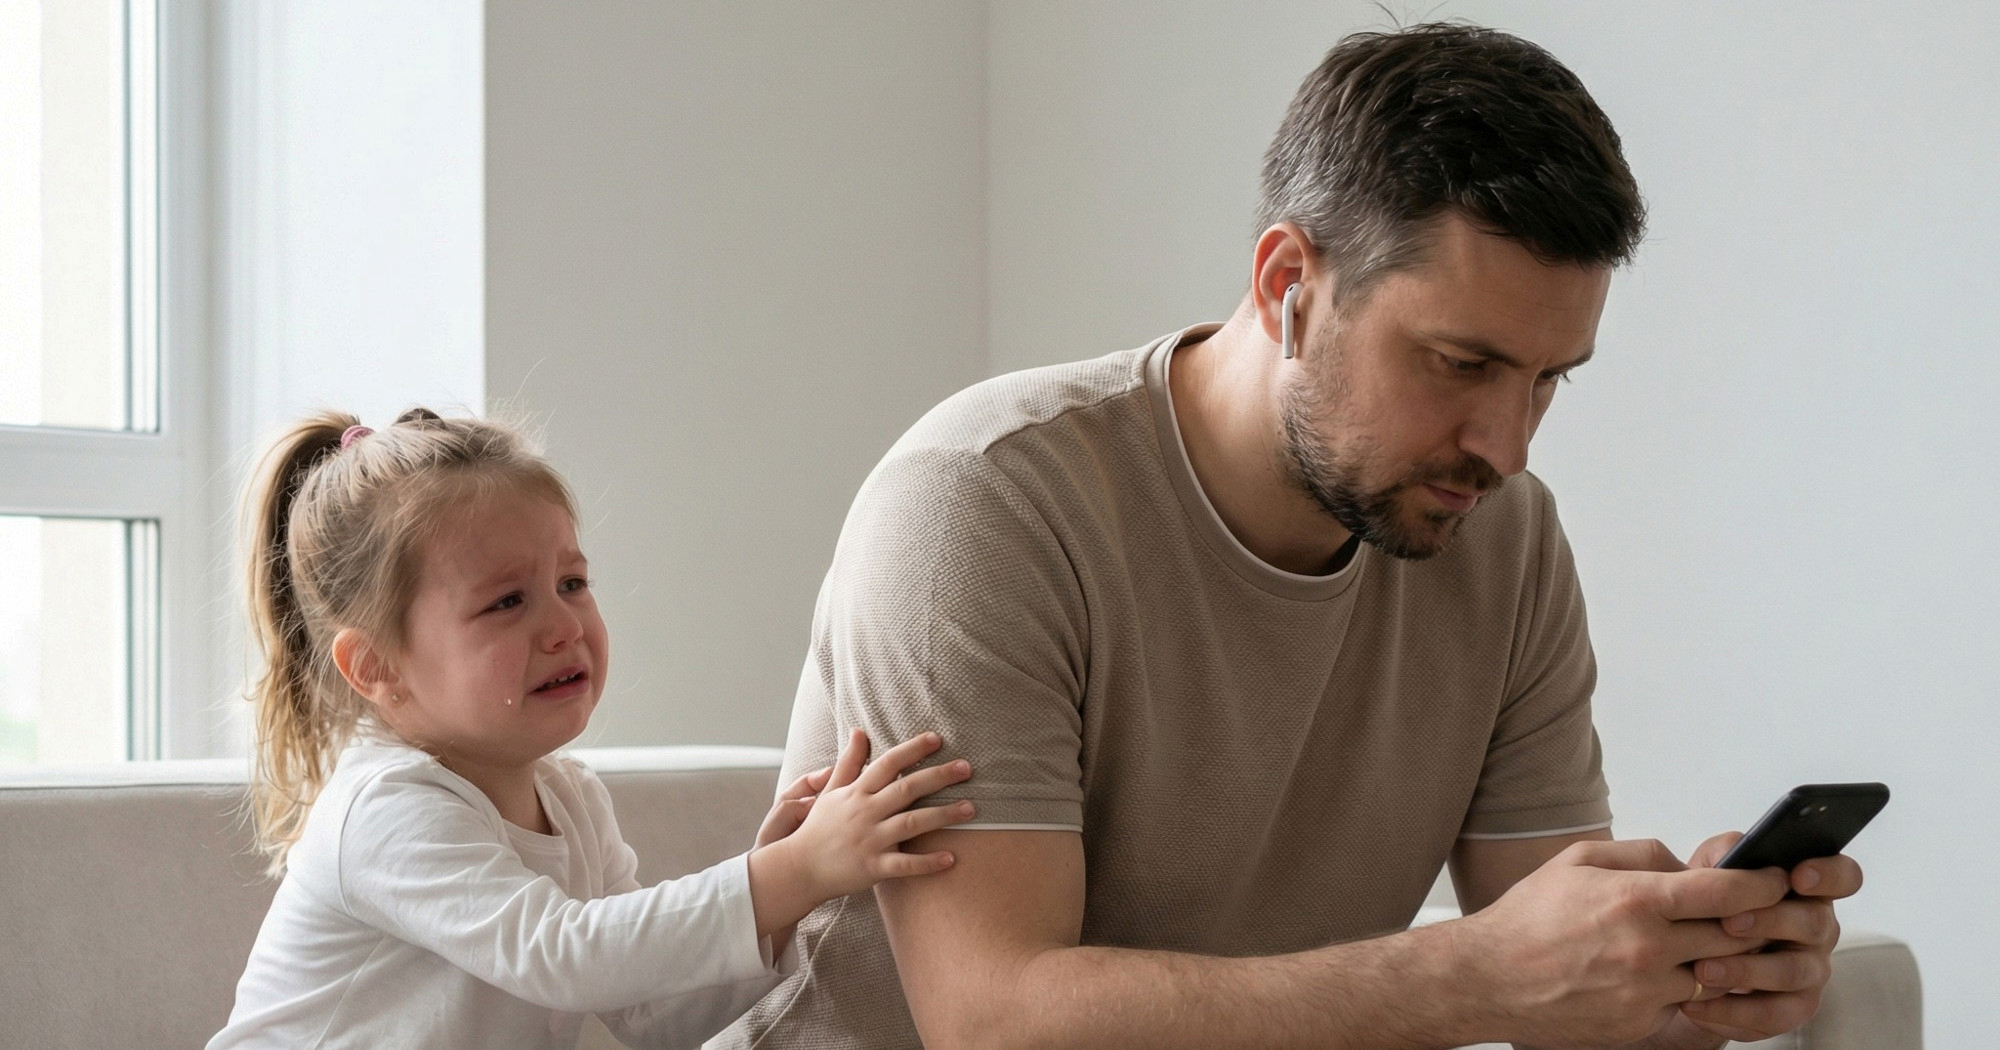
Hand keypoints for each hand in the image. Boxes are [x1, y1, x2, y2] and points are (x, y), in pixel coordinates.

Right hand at [746, 729, 973, 937]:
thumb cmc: (818, 828)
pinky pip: (905, 864)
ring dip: (943, 815)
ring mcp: (870, 840)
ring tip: (971, 808)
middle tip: (967, 768)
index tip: (937, 739)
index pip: (888, 763)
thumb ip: (849, 762)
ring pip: (911, 823)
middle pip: (906, 788)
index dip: (913, 750)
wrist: (799, 868)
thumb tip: (859, 731)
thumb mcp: (830, 791)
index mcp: (857, 792)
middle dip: (938, 776)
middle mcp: (865, 812)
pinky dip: (928, 862)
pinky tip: (952, 858)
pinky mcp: (873, 867)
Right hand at [1452, 838, 1789, 1048]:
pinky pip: (1686, 1002)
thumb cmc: (1528, 919)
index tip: (1775, 878)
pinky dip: (1686, 985)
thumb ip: (1642, 853)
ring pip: (1716, 974)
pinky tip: (1665, 970)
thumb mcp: (1578, 860)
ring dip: (1720, 957)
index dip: (1763, 883)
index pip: (1727, 892)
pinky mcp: (1641, 1022)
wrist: (1489, 979)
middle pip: (1735, 936)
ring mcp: (1646, 991)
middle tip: (1754, 911)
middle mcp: (1647, 948)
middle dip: (1752, 922)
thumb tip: (1687, 866)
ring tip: (1704, 941)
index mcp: (1635, 899)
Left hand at [1672, 831, 1863, 1042]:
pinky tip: (1696, 1004)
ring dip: (1746, 970)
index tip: (1798, 876)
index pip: (1843, 876)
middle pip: (1814, 923)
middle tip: (1727, 922)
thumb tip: (1732, 853)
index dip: (1829, 874)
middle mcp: (1818, 929)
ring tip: (1702, 969)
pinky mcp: (1793, 1008)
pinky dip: (1731, 1010)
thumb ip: (1725, 855)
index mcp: (1807, 890)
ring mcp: (1810, 970)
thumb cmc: (1709, 906)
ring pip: (1792, 972)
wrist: (1687, 961)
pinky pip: (1772, 1014)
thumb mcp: (1709, 871)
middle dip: (1769, 921)